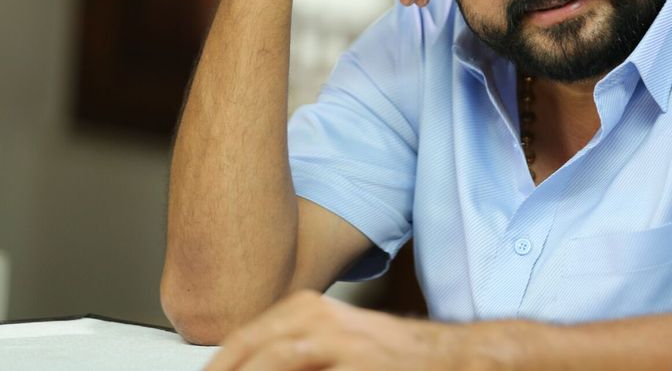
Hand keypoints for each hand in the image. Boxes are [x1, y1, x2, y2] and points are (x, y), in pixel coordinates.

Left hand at [202, 290, 462, 370]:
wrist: (447, 357)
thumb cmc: (388, 355)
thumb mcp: (335, 340)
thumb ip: (294, 351)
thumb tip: (248, 365)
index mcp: (309, 309)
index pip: (246, 339)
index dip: (221, 366)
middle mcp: (321, 320)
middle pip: (254, 350)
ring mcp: (340, 344)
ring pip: (276, 361)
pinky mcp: (360, 366)